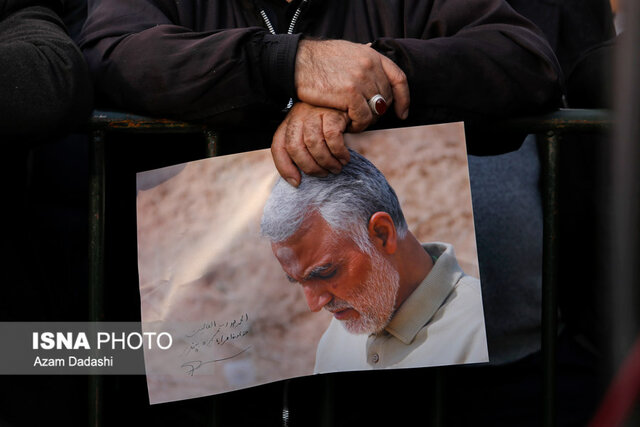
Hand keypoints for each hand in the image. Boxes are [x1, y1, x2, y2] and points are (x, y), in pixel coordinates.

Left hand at [271, 102, 350, 186]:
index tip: (297, 182)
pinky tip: (344, 158)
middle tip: (323, 174)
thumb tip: (297, 180)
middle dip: (310, 167)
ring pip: (314, 144)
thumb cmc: (327, 124)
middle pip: (295, 148)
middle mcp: (298, 117)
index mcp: (288, 124)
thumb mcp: (309, 133)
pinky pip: (332, 137)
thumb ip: (302, 150)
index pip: (278, 147)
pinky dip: (339, 152)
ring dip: (327, 162)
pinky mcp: (331, 113)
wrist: (346, 102)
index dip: (285, 167)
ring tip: (336, 168)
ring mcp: (314, 114)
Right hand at [294, 39, 409, 131]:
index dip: (403, 98)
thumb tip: (376, 74)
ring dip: (366, 121)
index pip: (399, 79)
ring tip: (354, 122)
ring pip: (375, 111)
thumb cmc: (319, 60)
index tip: (402, 113)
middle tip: (363, 119)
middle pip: (386, 99)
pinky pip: (363, 118)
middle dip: (377, 112)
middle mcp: (370, 66)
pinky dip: (357, 125)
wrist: (298, 61)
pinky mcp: (350, 94)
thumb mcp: (347, 53)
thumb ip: (363, 63)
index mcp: (372, 56)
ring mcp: (361, 80)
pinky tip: (347, 125)